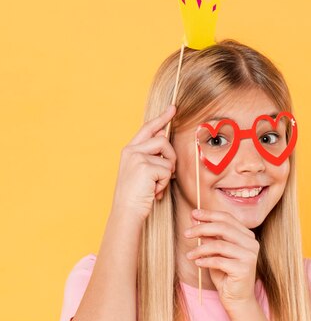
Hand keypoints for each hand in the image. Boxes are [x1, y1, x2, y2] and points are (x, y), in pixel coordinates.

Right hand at [111, 104, 176, 220]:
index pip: (148, 129)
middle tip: (167, 175)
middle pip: (163, 141)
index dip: (161, 118)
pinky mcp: (145, 167)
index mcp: (129, 150)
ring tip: (156, 186)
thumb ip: (151, 156)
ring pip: (168, 157)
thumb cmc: (135, 196)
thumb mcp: (141, 172)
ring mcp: (137, 157)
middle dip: (171, 158)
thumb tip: (164, 140)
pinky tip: (153, 192)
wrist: (126, 211)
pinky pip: (167, 171)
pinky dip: (164, 184)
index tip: (173, 108)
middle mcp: (131, 150)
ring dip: (167, 174)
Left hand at [184, 208, 259, 309]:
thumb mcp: (214, 252)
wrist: (236, 299)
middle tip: (186, 234)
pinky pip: (219, 260)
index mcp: (246, 236)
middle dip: (201, 228)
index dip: (209, 214)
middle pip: (223, 228)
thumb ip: (208, 235)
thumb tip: (194, 218)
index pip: (227, 218)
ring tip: (189, 255)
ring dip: (200, 249)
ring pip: (219, 244)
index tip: (193, 213)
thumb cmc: (225, 274)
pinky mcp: (244, 268)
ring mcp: (249, 255)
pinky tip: (197, 263)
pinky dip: (205, 261)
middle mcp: (251, 243)